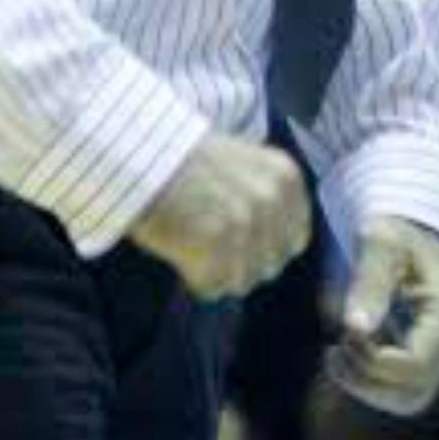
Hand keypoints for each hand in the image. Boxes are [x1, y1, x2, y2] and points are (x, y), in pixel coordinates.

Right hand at [128, 132, 309, 299]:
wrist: (143, 152)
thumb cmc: (190, 163)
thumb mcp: (248, 167)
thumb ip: (271, 202)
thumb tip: (281, 251)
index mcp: (286, 177)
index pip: (294, 242)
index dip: (266, 250)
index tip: (241, 245)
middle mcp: (272, 197)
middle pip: (268, 267)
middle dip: (241, 265)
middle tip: (211, 247)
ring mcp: (245, 219)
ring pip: (241, 282)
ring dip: (217, 274)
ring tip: (194, 247)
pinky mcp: (214, 241)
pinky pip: (212, 287)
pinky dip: (195, 279)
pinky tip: (181, 254)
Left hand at [326, 216, 438, 416]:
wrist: (409, 230)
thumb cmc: (393, 231)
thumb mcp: (379, 243)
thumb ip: (369, 281)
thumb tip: (354, 327)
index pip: (414, 365)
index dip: (372, 360)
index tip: (343, 331)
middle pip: (413, 392)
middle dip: (366, 379)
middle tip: (335, 347)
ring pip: (408, 400)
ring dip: (366, 386)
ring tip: (338, 352)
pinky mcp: (427, 357)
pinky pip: (401, 391)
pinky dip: (370, 382)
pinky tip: (350, 350)